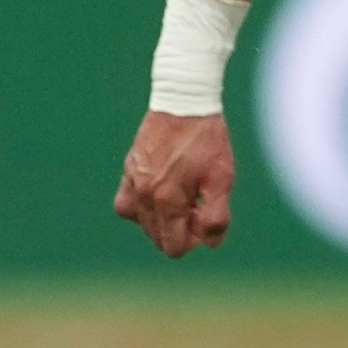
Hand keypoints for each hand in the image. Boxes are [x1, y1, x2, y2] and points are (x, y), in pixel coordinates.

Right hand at [115, 111, 236, 257]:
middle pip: (157, 238)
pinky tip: (159, 194)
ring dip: (162, 220)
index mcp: (167, 200)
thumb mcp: (222, 179)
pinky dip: (141, 208)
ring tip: (182, 197)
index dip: (193, 241)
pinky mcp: (129, 169)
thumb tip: (209, 243)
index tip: (205, 217)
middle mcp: (144, 195)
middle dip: (180, 230)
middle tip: (197, 204)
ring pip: (141, 223)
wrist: (184, 100)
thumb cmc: (207, 140)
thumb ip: (216, 217)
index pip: (173, 247)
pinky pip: (125, 204)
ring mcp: (133, 181)